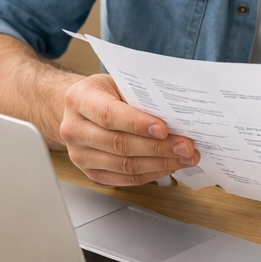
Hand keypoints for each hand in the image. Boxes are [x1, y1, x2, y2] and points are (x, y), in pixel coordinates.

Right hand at [59, 74, 200, 186]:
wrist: (83, 108)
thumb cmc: (105, 92)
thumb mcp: (119, 82)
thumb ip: (140, 96)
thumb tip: (177, 114)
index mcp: (79, 99)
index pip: (109, 115)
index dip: (138, 124)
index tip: (164, 129)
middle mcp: (74, 129)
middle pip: (119, 144)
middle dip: (158, 148)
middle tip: (185, 146)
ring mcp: (80, 154)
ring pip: (124, 165)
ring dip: (160, 164)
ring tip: (184, 158)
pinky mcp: (91, 173)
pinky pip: (125, 179)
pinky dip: (151, 174)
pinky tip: (169, 166)